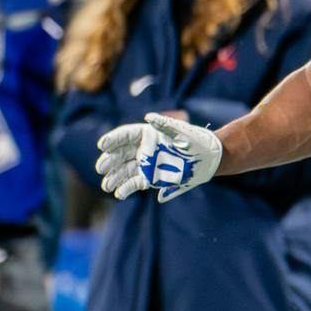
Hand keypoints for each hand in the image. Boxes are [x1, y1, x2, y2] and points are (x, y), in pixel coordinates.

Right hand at [96, 112, 222, 202]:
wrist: (209, 159)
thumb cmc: (196, 141)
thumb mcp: (182, 131)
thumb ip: (165, 124)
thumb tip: (148, 117)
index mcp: (147, 135)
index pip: (125, 136)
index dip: (113, 140)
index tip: (103, 145)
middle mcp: (143, 149)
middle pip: (120, 154)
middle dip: (109, 161)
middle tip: (101, 168)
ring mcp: (146, 164)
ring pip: (125, 171)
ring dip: (114, 178)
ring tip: (106, 185)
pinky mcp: (151, 178)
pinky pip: (135, 183)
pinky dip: (126, 188)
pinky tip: (119, 193)